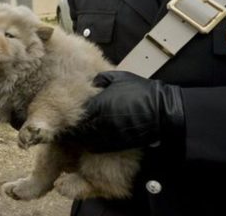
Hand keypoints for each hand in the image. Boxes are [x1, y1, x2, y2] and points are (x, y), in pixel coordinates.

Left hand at [65, 71, 184, 152]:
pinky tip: (89, 140)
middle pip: (77, 130)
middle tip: (68, 125)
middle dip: (72, 128)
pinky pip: (96, 147)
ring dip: (79, 138)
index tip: (65, 113)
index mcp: (97, 105)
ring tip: (76, 134)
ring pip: (84, 140)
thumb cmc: (140, 92)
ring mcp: (106, 136)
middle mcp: (98, 123)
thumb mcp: (120, 77)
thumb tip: (90, 82)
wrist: (161, 112)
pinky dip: (90, 144)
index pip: (75, 114)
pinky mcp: (115, 145)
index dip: (69, 115)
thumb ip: (101, 78)